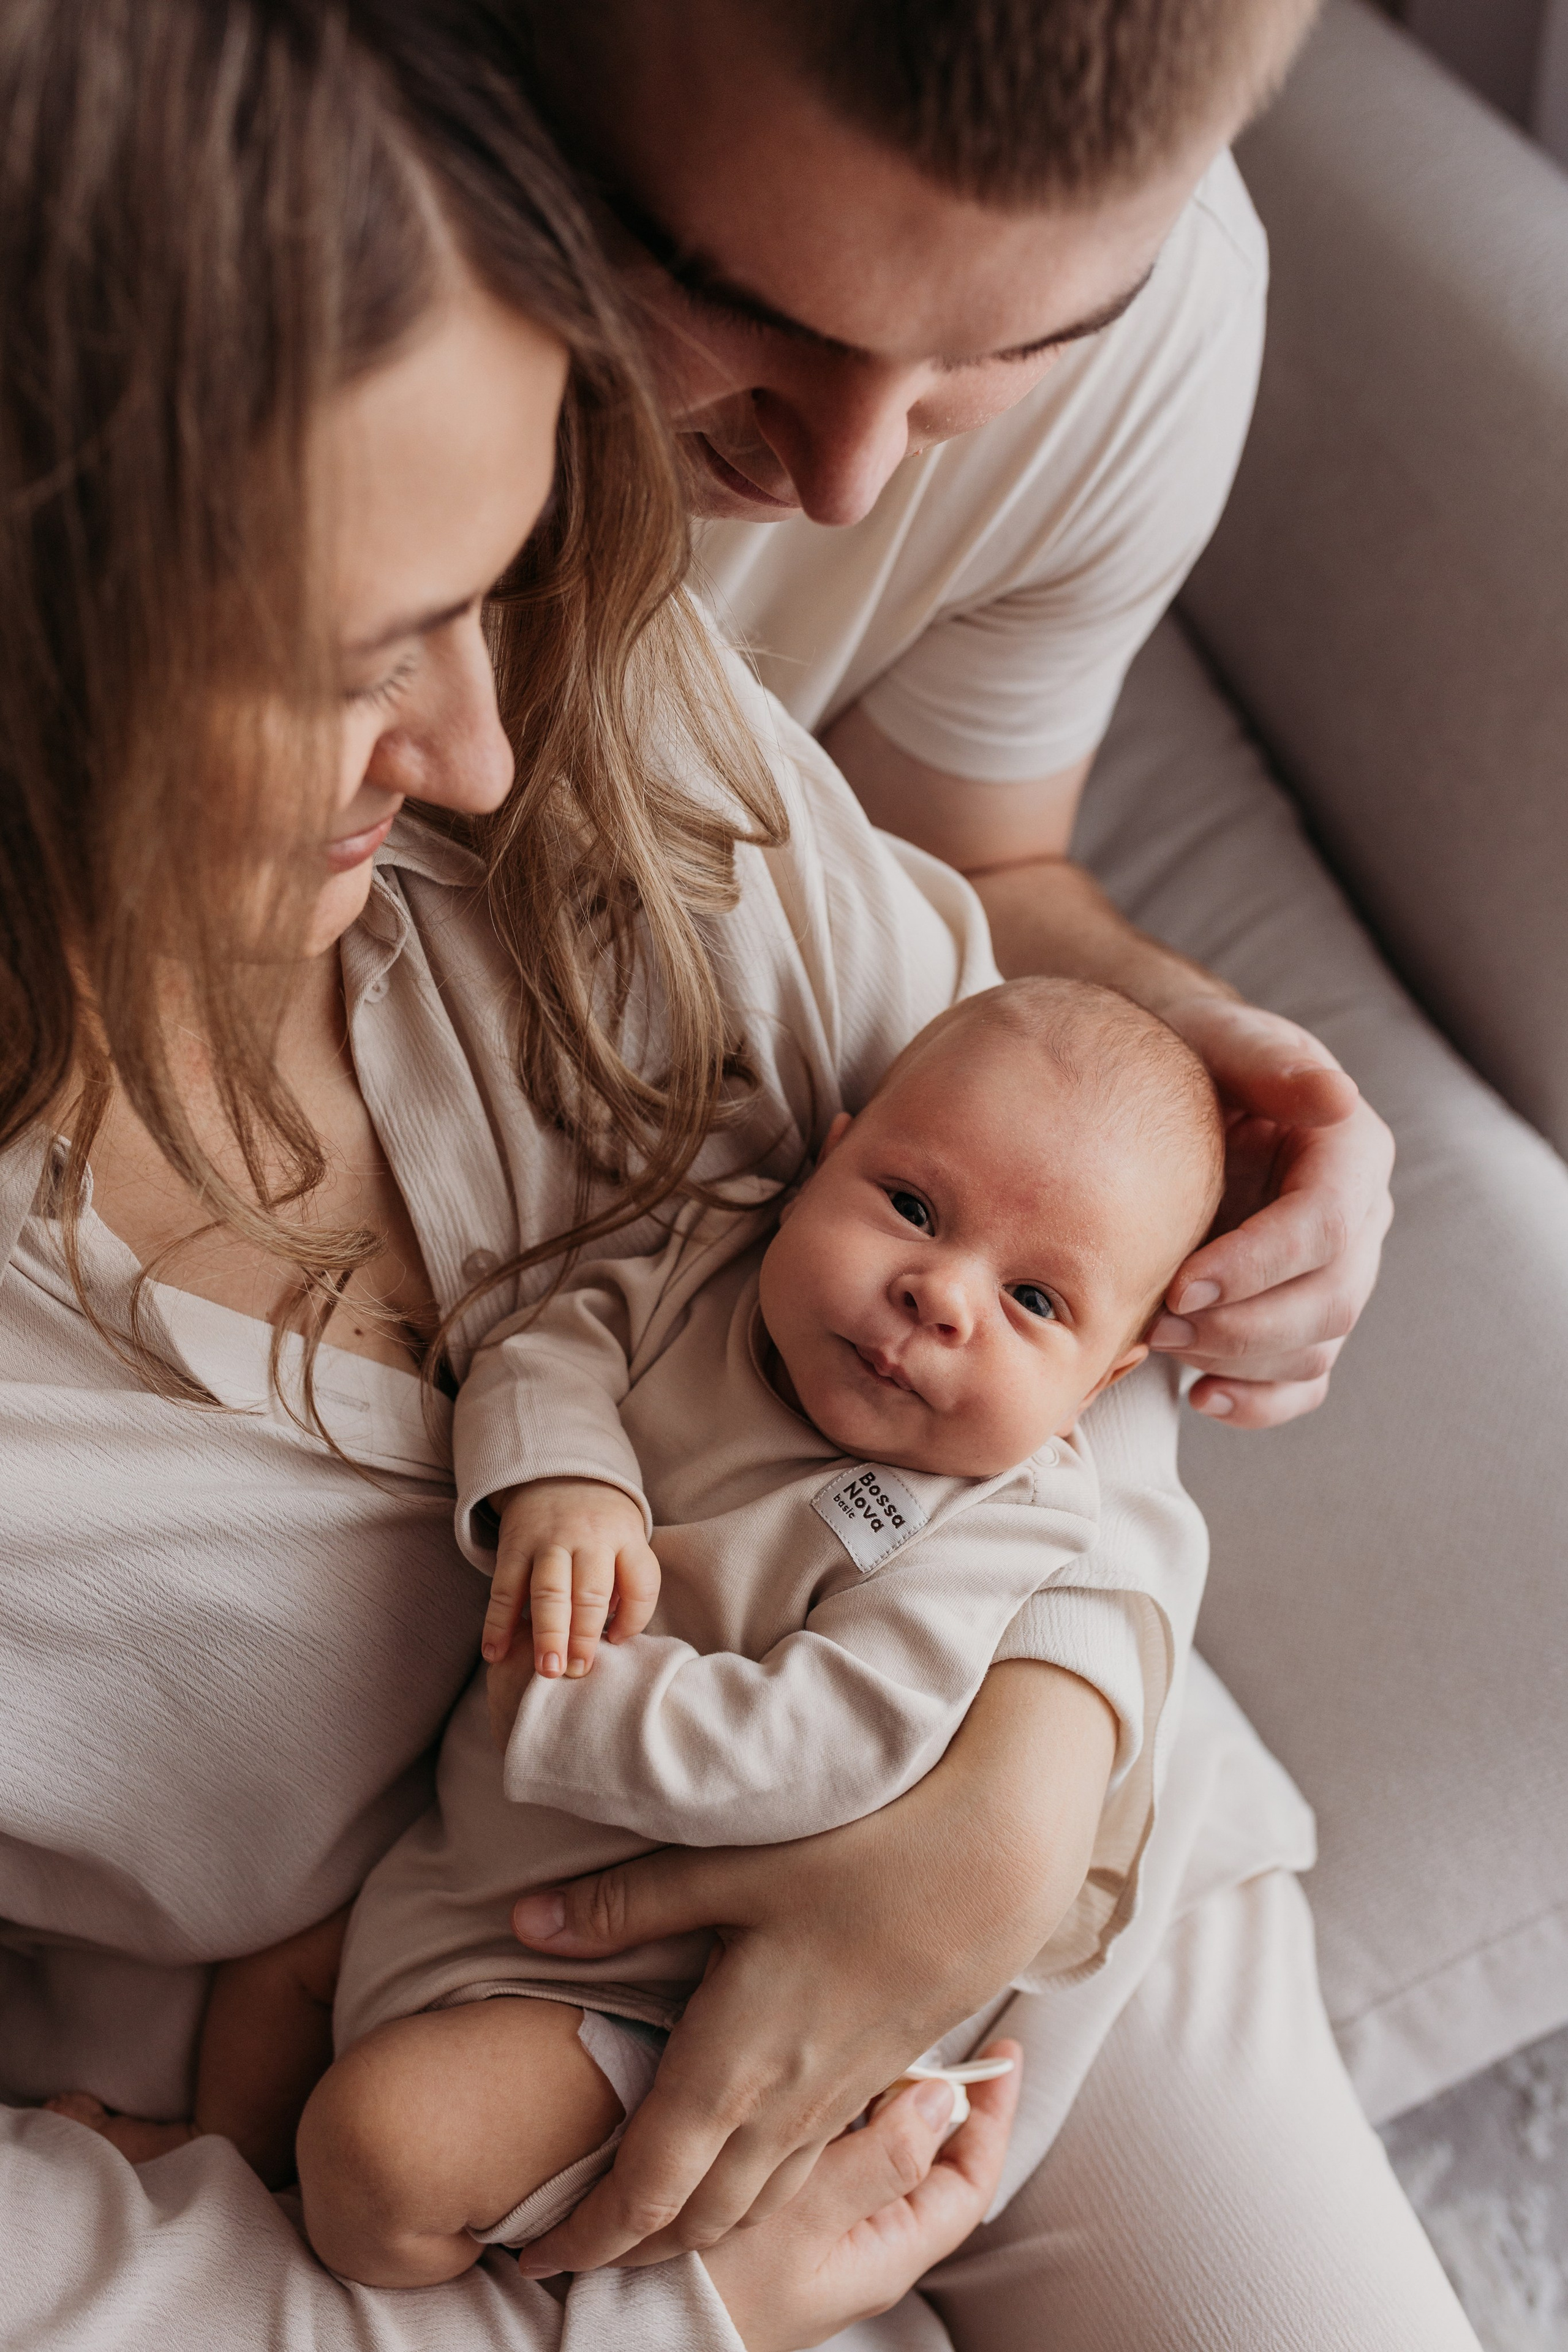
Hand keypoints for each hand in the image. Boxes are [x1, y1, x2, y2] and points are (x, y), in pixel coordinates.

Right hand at [482, 1478, 660, 1689]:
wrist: (559, 1474)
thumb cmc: (601, 1525)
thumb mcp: (627, 1541)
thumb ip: (626, 1583)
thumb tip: (612, 1637)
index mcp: (624, 1538)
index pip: (641, 1583)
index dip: (634, 1619)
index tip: (617, 1643)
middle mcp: (588, 1538)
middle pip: (590, 1592)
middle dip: (584, 1637)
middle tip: (577, 1673)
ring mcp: (548, 1541)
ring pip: (549, 1591)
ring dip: (547, 1634)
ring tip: (547, 1671)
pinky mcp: (514, 1545)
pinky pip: (505, 1588)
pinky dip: (498, 1623)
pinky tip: (495, 1652)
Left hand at [508, 1660, 1111, 2272]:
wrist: (989, 1869)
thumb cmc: (858, 1858)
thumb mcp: (727, 1870)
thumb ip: (624, 1906)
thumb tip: (524, 1922)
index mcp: (732, 2065)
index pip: (644, 2191)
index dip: (585, 2236)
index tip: (535, 2254)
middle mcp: (782, 2106)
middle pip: (694, 2221)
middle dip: (630, 2250)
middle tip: (573, 2252)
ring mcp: (834, 2103)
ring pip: (752, 2205)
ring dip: (691, 2230)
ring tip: (641, 2227)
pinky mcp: (871, 2082)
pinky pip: (797, 2171)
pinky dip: (749, 2194)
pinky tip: (734, 2166)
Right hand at [702, 2045, 1020, 2351]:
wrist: (632, 2325)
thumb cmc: (715, 2287)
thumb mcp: (804, 2222)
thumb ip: (878, 2161)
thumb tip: (942, 2100)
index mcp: (886, 2253)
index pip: (968, 2181)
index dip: (991, 2116)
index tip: (1003, 2054)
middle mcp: (862, 2243)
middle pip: (927, 2156)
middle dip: (933, 2088)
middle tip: (925, 2019)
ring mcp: (820, 2228)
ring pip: (873, 2145)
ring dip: (879, 2089)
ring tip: (873, 2028)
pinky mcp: (779, 2212)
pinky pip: (827, 2149)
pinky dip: (833, 2104)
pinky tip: (813, 2069)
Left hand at [1151, 996, 1393, 1427]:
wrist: (1173, 1086)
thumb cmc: (1192, 1054)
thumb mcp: (1221, 1038)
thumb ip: (1270, 1062)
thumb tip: (1336, 1096)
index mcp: (1352, 1152)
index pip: (1327, 1228)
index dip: (1257, 1267)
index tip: (1180, 1286)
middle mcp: (1360, 1218)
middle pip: (1330, 1301)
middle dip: (1240, 1326)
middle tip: (1155, 1324)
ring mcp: (1337, 1273)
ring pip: (1315, 1347)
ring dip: (1235, 1362)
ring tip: (1156, 1342)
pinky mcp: (1303, 1315)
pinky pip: (1303, 1382)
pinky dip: (1258, 1403)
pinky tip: (1200, 1397)